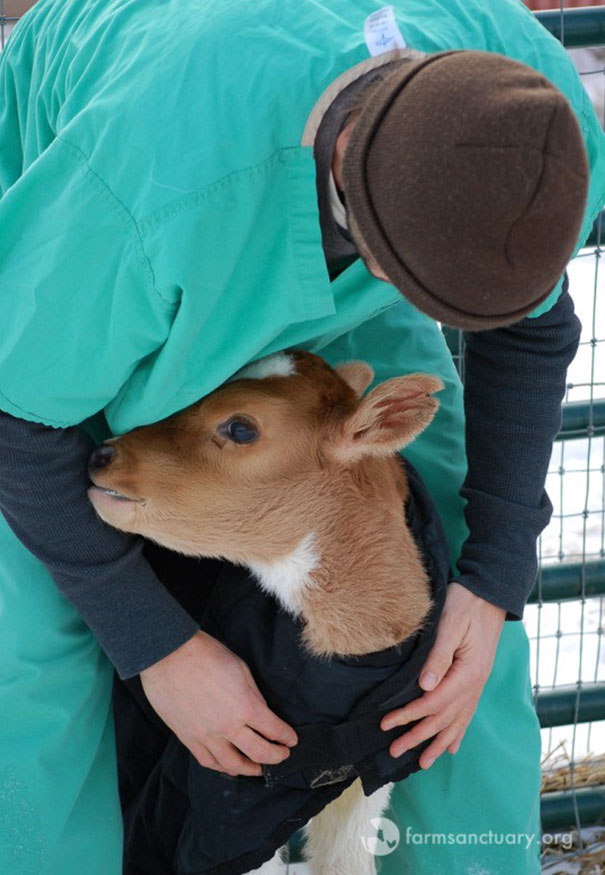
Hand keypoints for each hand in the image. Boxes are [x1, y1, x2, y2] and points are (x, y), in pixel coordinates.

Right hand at [140, 630, 297, 776]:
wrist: (169, 656)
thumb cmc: (207, 655)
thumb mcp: (241, 669)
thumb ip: (253, 694)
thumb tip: (261, 711)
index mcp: (246, 706)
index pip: (274, 730)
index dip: (286, 737)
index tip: (291, 740)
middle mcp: (228, 727)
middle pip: (259, 753)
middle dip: (275, 756)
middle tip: (282, 756)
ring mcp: (206, 735)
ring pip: (232, 765)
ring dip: (249, 769)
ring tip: (257, 768)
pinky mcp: (188, 738)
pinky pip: (208, 761)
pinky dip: (221, 767)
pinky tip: (228, 765)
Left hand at [381, 582, 504, 768]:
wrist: (491, 593)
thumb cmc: (467, 603)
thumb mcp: (450, 623)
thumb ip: (438, 656)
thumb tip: (425, 686)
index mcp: (468, 672)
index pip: (433, 702)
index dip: (409, 715)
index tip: (386, 724)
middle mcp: (475, 683)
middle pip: (443, 718)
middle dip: (418, 736)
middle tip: (393, 752)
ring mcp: (478, 683)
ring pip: (457, 721)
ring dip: (437, 742)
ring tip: (421, 763)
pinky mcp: (476, 679)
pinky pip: (467, 712)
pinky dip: (458, 732)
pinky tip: (451, 747)